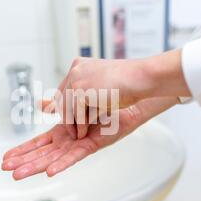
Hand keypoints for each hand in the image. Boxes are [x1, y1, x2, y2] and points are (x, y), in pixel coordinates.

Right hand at [1, 97, 177, 179]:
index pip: (38, 143)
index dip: (21, 150)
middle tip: (5, 169)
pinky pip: (75, 156)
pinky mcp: (92, 145)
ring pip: (54, 158)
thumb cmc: (106, 101)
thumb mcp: (75, 101)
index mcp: (63, 131)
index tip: (4, 158)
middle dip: (23, 161)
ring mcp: (80, 144)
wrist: (127, 97)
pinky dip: (62, 164)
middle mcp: (69, 140)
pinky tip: (50, 171)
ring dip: (36, 166)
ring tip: (18, 174)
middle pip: (42, 153)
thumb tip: (42, 104)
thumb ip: (57, 105)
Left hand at [54, 49, 190, 138]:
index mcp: (79, 65)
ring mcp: (76, 79)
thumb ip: (86, 91)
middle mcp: (75, 70)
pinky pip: (75, 113)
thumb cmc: (127, 82)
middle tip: (72, 131)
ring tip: (78, 135)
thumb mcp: (101, 84)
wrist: (140, 77)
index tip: (61, 118)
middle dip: (66, 117)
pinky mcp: (80, 90)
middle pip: (62, 98)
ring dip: (72, 124)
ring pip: (66, 108)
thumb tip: (71, 103)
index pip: (64, 88)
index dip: (63, 104)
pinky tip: (84, 133)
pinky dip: (79, 125)